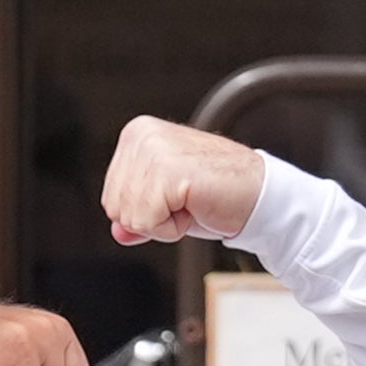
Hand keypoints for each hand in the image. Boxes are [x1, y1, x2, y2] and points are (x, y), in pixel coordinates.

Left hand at [102, 117, 264, 247]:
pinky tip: (193, 207)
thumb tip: (117, 231)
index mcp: (136, 135)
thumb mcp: (163, 206)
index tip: (173, 197)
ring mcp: (154, 150)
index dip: (142, 212)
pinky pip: (148, 223)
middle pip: (115, 209)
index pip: (110, 198)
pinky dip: (172, 228)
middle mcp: (142, 136)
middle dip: (150, 218)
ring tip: (189, 202)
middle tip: (183, 200)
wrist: (256, 193)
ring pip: (130, 218)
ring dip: (163, 223)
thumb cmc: (214, 193)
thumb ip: (134, 216)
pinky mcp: (168, 170)